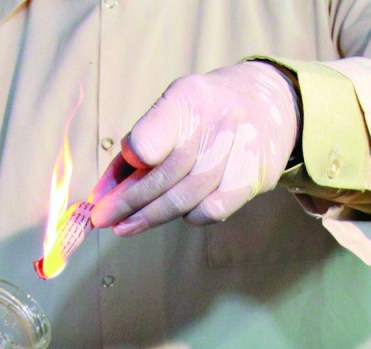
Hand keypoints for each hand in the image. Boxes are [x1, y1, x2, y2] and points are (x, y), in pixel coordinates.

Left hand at [91, 61, 298, 234]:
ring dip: (149, 218)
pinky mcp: (252, 179)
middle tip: (102, 219)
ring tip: (124, 227)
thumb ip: (138, 148)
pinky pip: (211, 210)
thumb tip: (101, 195)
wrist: (268, 108)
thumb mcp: (170, 114)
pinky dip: (189, 217)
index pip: (152, 137)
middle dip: (127, 202)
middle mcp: (216, 122)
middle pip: (164, 176)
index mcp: (187, 98)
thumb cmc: (203, 117)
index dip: (129, 163)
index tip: (106, 185)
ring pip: (185, 198)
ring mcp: (238, 151)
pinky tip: (177, 214)